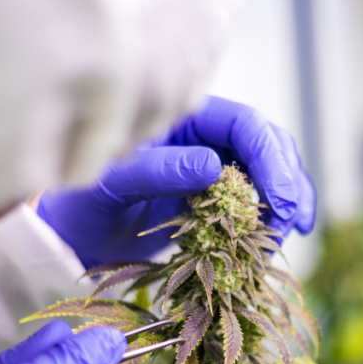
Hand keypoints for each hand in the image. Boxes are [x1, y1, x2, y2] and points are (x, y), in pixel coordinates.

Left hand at [37, 96, 316, 268]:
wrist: (72, 237)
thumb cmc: (80, 205)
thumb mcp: (109, 187)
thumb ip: (154, 171)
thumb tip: (213, 166)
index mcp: (181, 118)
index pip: (243, 124)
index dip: (270, 159)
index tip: (280, 201)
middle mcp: (203, 136)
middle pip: (267, 145)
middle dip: (287, 180)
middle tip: (291, 222)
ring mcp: (213, 166)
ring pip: (270, 172)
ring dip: (287, 201)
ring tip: (286, 237)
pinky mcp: (216, 198)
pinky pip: (255, 202)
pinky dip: (270, 222)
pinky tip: (274, 245)